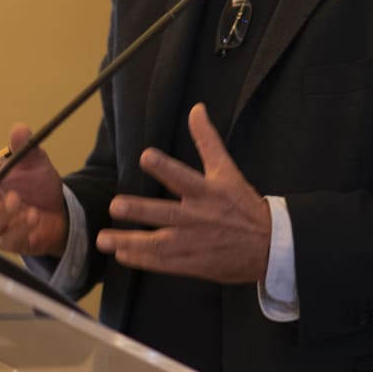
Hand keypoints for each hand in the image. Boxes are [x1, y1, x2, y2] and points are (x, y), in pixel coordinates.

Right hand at [0, 124, 68, 256]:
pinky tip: (32, 216)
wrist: (59, 212)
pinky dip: (21, 226)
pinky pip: (11, 237)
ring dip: (2, 211)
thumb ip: (24, 148)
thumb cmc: (36, 187)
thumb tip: (19, 129)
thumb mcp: (33, 163)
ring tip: (16, 200)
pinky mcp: (11, 241)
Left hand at [97, 104, 271, 284]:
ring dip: (129, 241)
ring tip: (104, 240)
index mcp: (206, 191)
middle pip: (164, 213)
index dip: (164, 166)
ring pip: (157, 242)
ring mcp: (193, 242)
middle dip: (138, 210)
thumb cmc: (243, 205)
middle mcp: (197, 216)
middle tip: (115, 206)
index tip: (145, 156)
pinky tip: (122, 255)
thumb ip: (207, 140)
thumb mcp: (227, 170)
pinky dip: (141, 259)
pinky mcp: (192, 263)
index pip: (183, 176)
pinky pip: (162, 262)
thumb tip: (197, 108)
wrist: (269, 246)